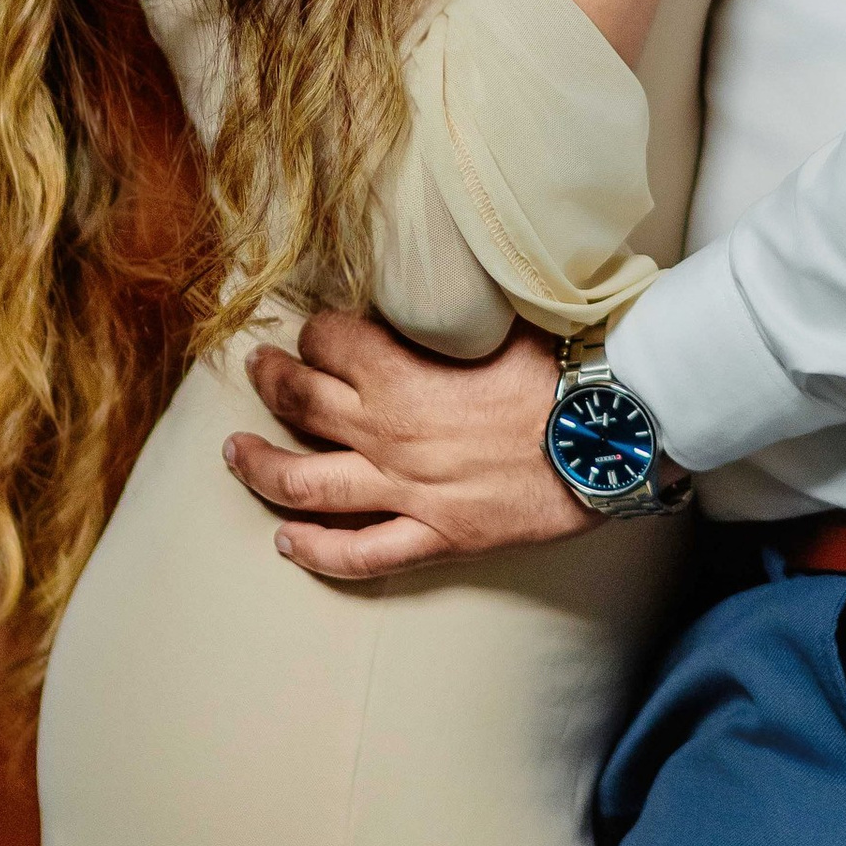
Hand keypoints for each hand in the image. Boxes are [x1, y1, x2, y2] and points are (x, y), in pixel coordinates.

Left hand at [226, 311, 580, 581]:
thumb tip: (432, 291)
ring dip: (259, 466)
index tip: (316, 329)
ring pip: (305, 483)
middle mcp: (389, 433)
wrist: (610, 439)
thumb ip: (454, 313)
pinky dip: (316, 552)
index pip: (330, 341)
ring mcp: (407, 490)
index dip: (316, 330)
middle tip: (257, 370)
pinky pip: (360, 554)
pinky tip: (286, 542)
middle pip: (301, 403)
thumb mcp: (505, 320)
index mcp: (402, 373)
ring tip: (235, 452)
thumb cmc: (568, 371)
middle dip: (271, 381)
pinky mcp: (436, 536)